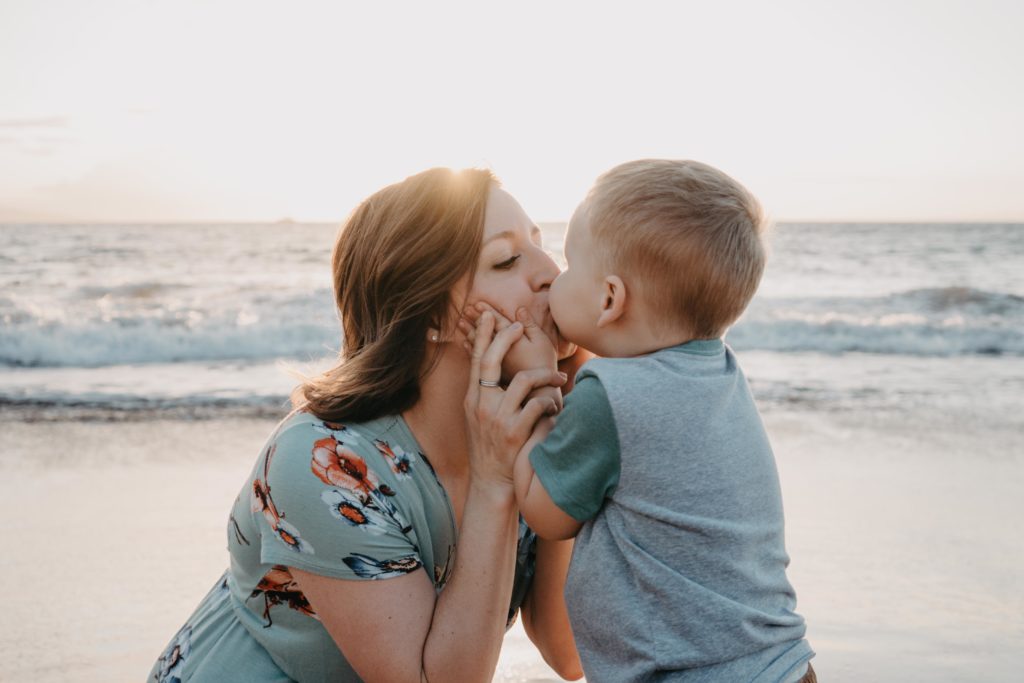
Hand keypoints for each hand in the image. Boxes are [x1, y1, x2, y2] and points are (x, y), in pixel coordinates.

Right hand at [464, 312, 566, 489]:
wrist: (491, 481)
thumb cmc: (490, 446)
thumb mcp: (478, 417)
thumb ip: (486, 393)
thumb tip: (497, 368)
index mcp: (472, 398)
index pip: (475, 360)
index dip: (481, 335)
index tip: (488, 316)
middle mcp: (481, 405)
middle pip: (491, 360)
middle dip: (506, 338)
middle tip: (519, 326)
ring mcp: (497, 418)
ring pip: (524, 380)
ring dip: (546, 377)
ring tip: (558, 380)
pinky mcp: (514, 432)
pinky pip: (538, 405)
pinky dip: (550, 402)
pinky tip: (555, 407)